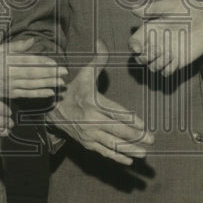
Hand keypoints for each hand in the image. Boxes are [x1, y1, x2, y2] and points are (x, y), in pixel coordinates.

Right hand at [0, 36, 67, 99]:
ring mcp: (9, 86)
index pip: (27, 61)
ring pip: (31, 84)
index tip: (56, 62)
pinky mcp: (9, 95)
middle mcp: (8, 74)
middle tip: (64, 73)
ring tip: (60, 83)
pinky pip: (26, 94)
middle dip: (49, 73)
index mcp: (6, 61)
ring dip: (47, 83)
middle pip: (32, 73)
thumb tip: (32, 40)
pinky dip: (38, 94)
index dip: (42, 62)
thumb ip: (16, 46)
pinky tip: (50, 93)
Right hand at [47, 40, 153, 164]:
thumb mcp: (85, 73)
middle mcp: (91, 120)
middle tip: (151, 140)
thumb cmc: (73, 89)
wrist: (51, 108)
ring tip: (144, 154)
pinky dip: (116, 157)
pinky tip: (129, 161)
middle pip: (117, 130)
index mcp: (93, 103)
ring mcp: (89, 134)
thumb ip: (98, 59)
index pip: (115, 112)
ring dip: (129, 150)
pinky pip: (103, 151)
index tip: (144, 125)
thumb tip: (102, 41)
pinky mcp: (86, 143)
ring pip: (112, 144)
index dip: (130, 120)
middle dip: (136, 136)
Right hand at [129, 0, 202, 75]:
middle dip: (144, 57)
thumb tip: (133, 9)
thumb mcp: (168, 6)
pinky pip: (166, 72)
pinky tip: (175, 59)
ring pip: (152, 67)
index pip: (134, 42)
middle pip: (141, 58)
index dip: (133, 47)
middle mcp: (157, 43)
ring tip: (169, 53)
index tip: (138, 49)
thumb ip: (151, 9)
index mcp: (151, 29)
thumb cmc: (188, 9)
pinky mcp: (178, 61)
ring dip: (157, 63)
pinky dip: (167, 69)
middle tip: (156, 50)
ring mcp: (167, 53)